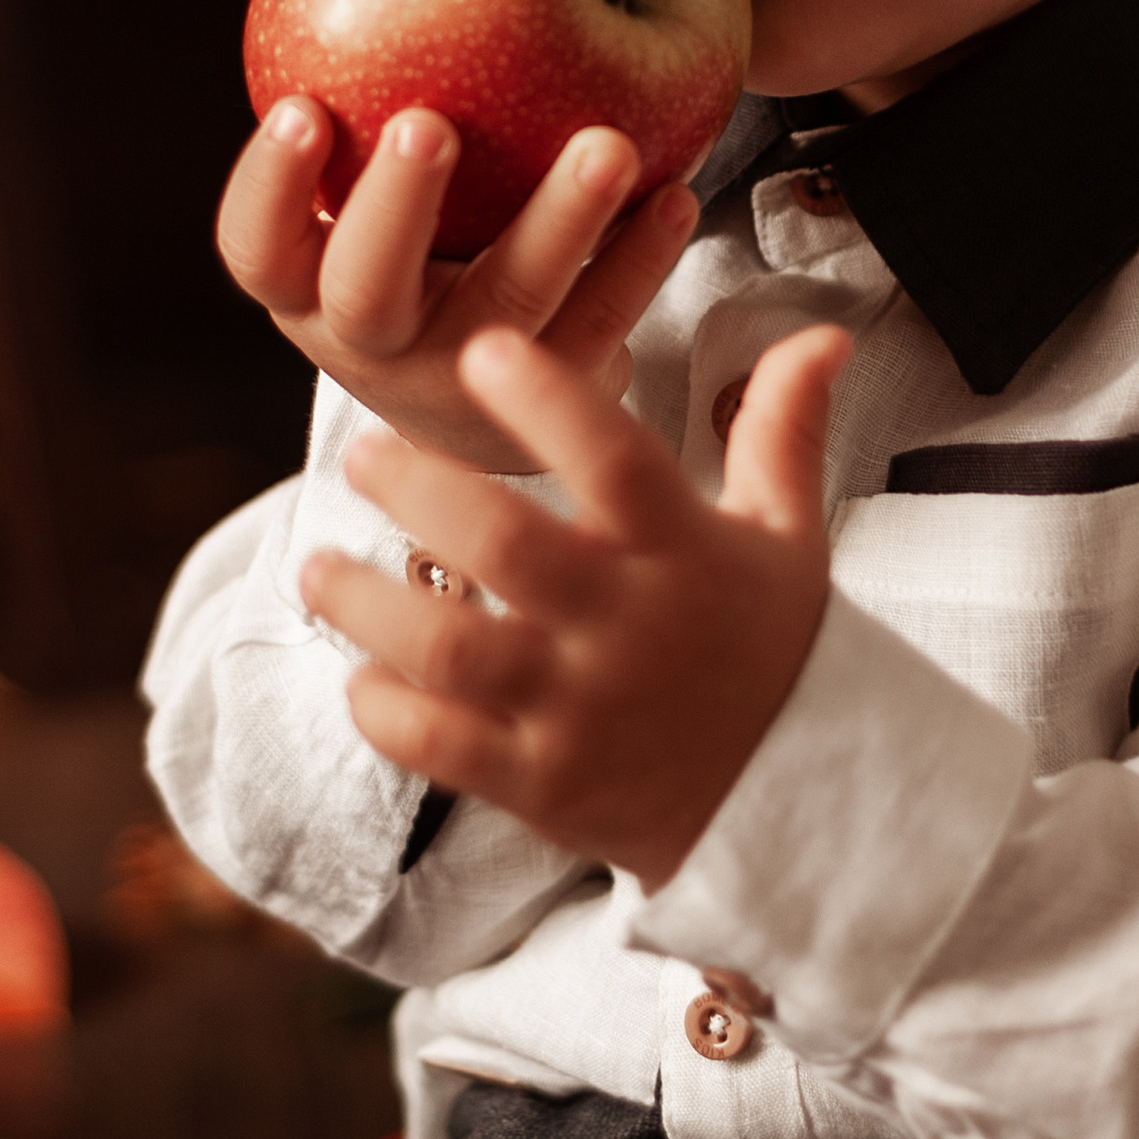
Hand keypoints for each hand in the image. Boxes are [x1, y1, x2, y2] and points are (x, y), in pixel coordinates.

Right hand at [218, 98, 699, 468]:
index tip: (301, 104)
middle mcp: (369, 341)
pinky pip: (599, 325)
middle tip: (431, 122)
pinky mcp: (547, 397)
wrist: (484, 409)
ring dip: (559, 223)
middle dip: (396, 203)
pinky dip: (638, 259)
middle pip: (368, 287)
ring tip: (609, 147)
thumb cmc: (418, 252)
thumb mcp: (371, 202)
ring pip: (506, 308)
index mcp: (305, 288)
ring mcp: (461, 377)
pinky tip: (674, 195)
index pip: (257, 247)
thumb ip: (373, 108)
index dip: (270, 184)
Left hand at [299, 320, 849, 888]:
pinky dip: (389, 713)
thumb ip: (781, 428)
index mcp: (681, 551)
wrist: (798, 804)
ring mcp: (579, 710)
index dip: (547, 401)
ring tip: (316, 567)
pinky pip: (445, 748)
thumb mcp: (789, 534)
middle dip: (420, 490)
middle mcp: (625, 627)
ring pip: (453, 651)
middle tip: (362, 454)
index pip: (614, 458)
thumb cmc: (772, 650)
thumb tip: (822, 334)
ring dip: (369, 605)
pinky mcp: (543, 783)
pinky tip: (359, 676)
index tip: (482, 351)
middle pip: (507, 547)